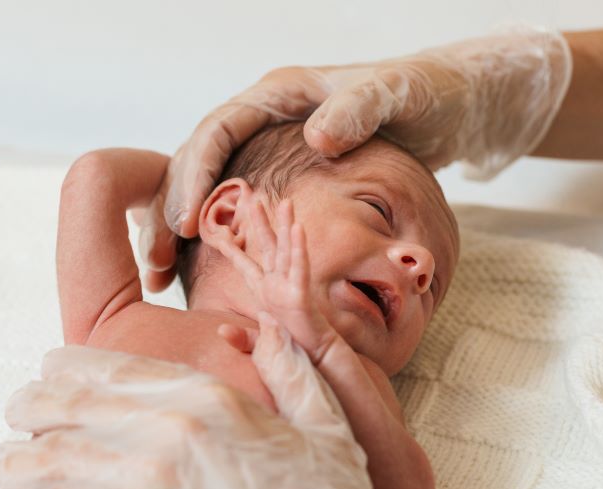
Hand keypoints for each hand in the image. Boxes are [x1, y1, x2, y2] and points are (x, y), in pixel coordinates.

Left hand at [0, 336, 495, 488]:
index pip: (111, 369)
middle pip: (66, 406)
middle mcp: (170, 428)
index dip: (65, 372)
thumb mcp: (328, 428)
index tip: (47, 379)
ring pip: (50, 456)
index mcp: (209, 398)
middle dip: (27, 411)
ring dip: (13, 464)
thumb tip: (269, 330)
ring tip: (0, 474)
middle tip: (14, 422)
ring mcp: (149, 480)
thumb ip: (294, 370)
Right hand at [140, 26, 570, 289]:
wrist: (448, 104)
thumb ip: (361, 108)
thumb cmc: (425, 95)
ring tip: (162, 278)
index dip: (193, 176)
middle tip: (154, 266)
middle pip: (198, 164)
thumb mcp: (399, 96)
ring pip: (211, 188)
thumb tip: (318, 135)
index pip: (217, 131)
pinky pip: (238, 206)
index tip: (184, 222)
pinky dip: (218, 238)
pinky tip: (207, 274)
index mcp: (278, 94)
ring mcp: (271, 147)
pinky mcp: (285, 175)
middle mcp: (265, 119)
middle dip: (169, 212)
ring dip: (181, 231)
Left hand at [212, 196, 339, 363]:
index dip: (231, 249)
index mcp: (265, 292)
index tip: (218, 233)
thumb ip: (241, 338)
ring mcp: (290, 288)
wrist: (315, 360)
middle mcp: (277, 285)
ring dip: (286, 225)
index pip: (245, 265)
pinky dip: (298, 250)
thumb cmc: (292, 348)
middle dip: (259, 221)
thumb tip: (220, 331)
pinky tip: (298, 229)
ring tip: (285, 201)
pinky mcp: (302, 296)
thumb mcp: (261, 344)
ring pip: (286, 250)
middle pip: (267, 247)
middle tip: (251, 196)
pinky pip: (300, 269)